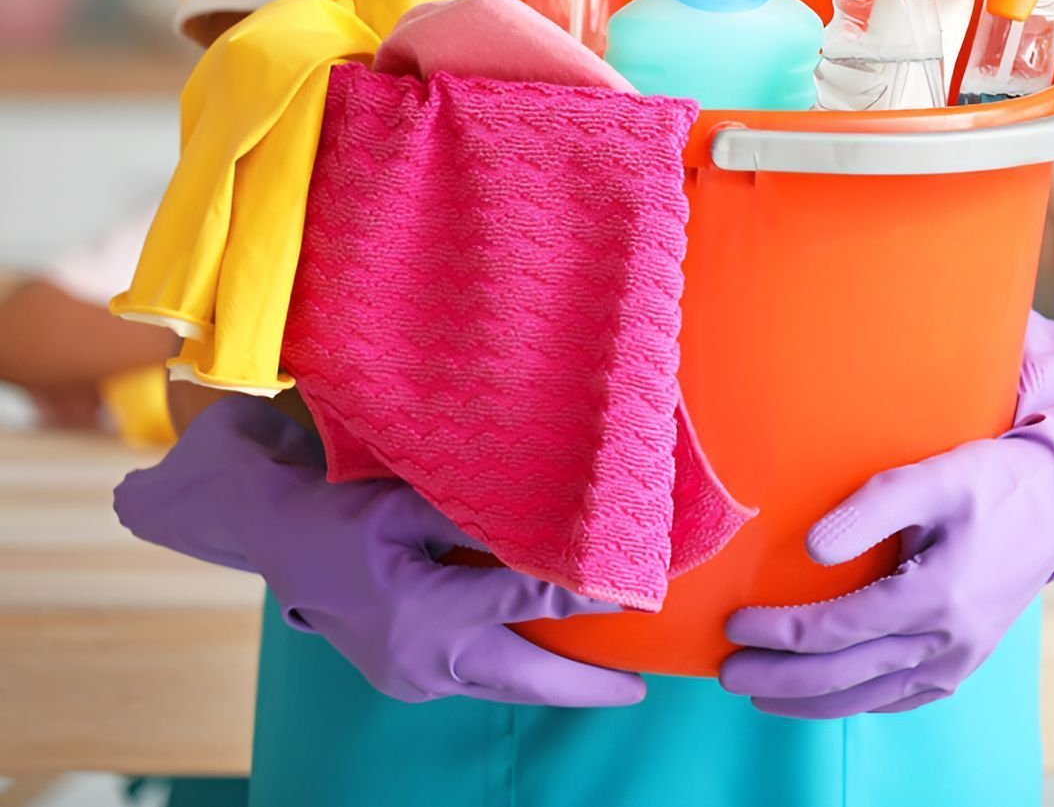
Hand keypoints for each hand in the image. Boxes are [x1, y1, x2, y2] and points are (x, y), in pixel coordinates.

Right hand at [115, 395, 645, 707]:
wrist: (277, 537)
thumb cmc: (344, 507)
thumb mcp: (408, 503)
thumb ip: (477, 521)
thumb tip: (550, 528)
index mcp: (423, 610)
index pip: (523, 600)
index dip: (581, 595)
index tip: (630, 592)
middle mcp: (421, 658)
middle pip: (520, 675)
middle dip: (581, 686)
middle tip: (636, 689)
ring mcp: (410, 676)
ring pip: (497, 684)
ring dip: (550, 684)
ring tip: (605, 683)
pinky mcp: (404, 677)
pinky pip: (472, 678)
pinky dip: (511, 671)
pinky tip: (540, 660)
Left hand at [720, 312, 1053, 717]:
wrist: (1053, 501)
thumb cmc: (987, 481)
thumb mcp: (930, 478)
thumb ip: (867, 510)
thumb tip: (811, 549)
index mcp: (936, 597)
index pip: (836, 628)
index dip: (778, 632)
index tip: (733, 623)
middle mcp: (948, 643)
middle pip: (844, 674)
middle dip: (779, 678)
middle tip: (726, 674)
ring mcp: (958, 661)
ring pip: (869, 696)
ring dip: (809, 702)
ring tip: (759, 694)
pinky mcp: (962, 664)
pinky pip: (899, 697)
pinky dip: (854, 701)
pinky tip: (823, 696)